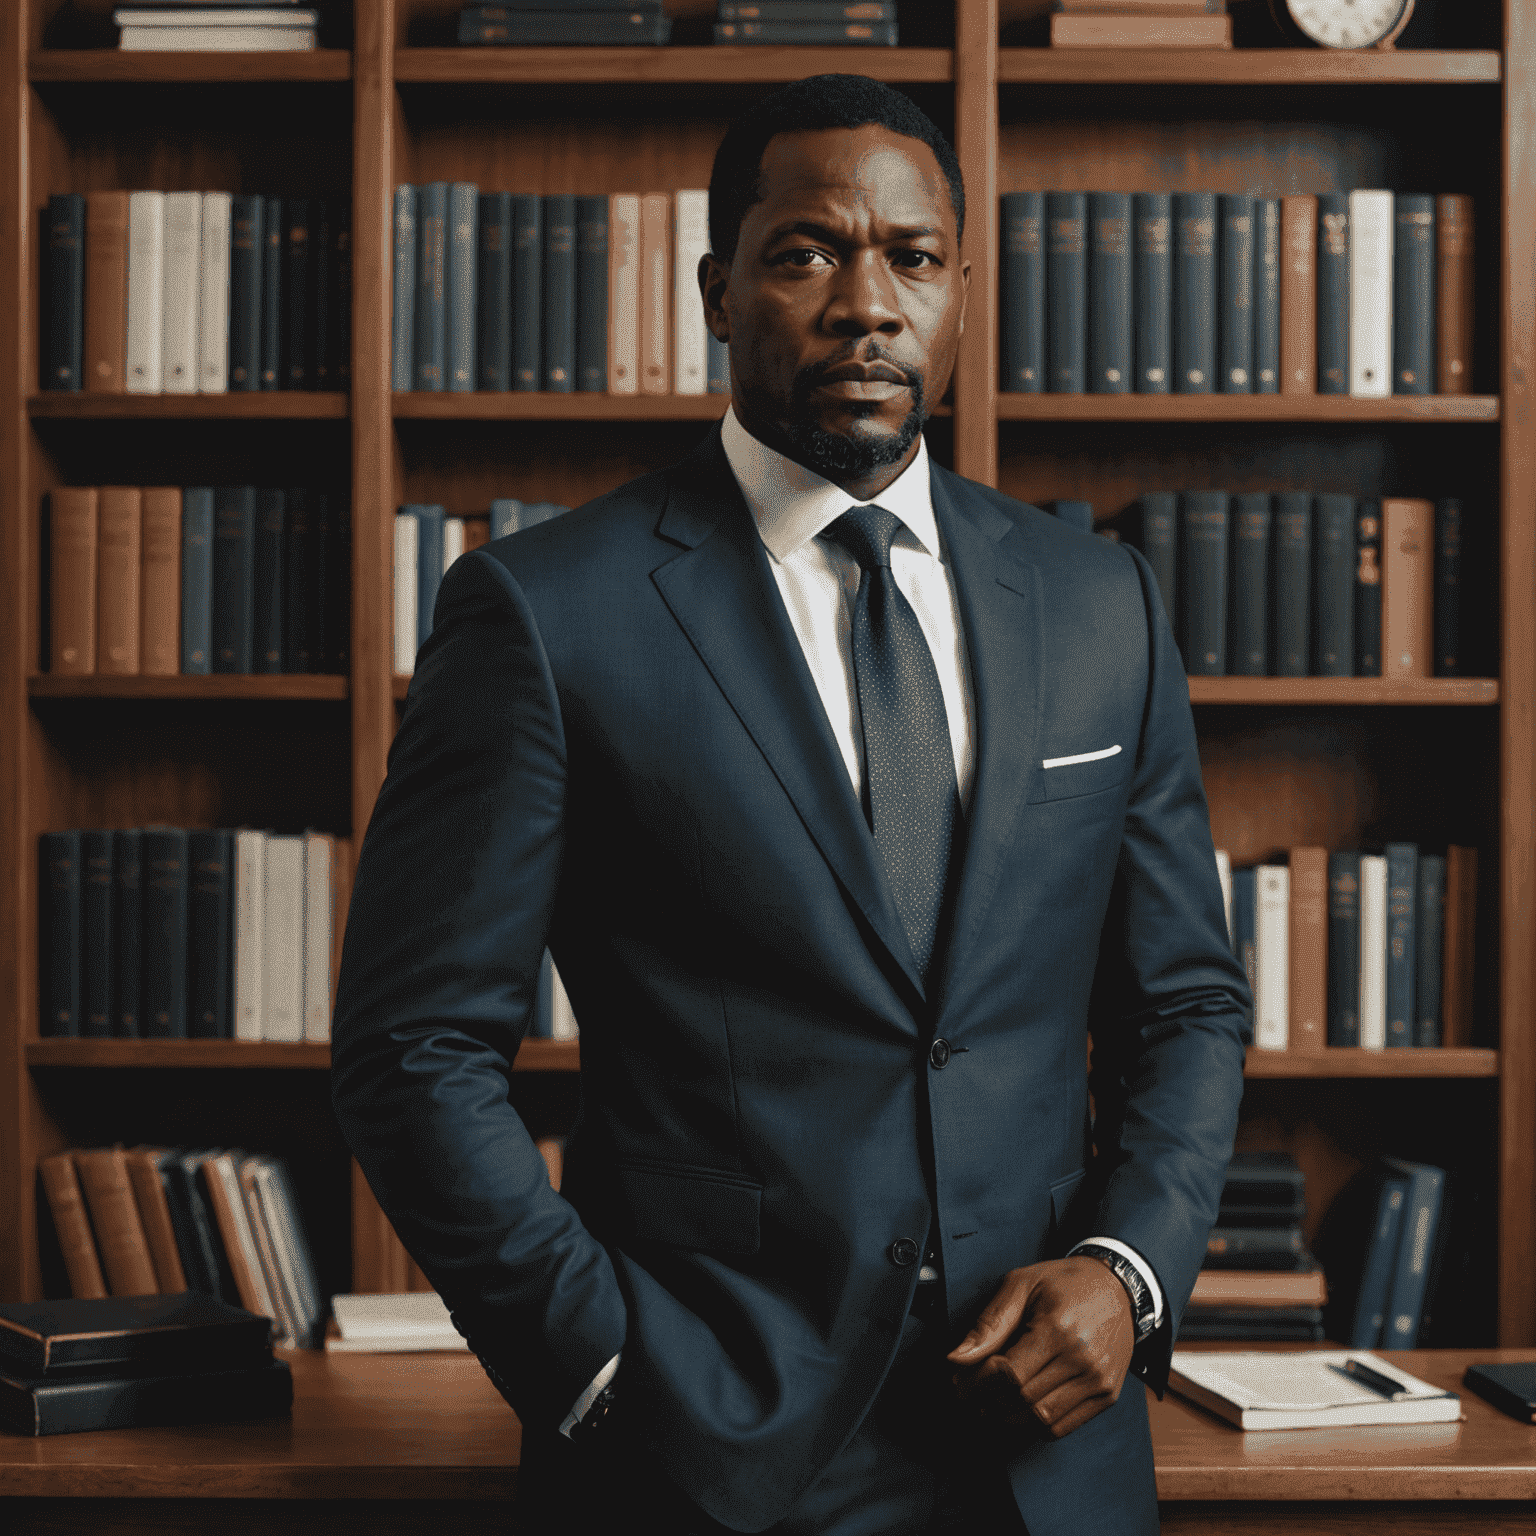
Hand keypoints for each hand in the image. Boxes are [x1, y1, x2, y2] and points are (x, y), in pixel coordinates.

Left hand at [946, 1255, 1134, 1440]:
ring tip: (988, 1405)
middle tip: (968, 1395)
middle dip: (987, 1401)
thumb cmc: (1065, 1282)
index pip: (1008, 1373)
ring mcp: (1098, 1380)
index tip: (959, 1382)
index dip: (978, 1383)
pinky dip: (1035, 1426)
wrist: (1116, 1286)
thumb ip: (989, 1324)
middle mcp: (1082, 1358)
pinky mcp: (1107, 1395)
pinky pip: (1064, 1426)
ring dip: (1008, 1418)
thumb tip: (956, 1358)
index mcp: (1058, 1328)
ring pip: (1041, 1418)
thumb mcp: (1021, 1285)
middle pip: (1022, 1398)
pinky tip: (1019, 1410)